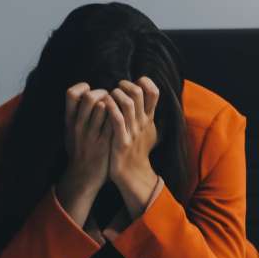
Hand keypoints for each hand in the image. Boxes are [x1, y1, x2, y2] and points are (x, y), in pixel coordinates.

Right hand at [57, 83, 111, 227]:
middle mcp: (79, 126)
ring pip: (104, 107)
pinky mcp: (105, 142)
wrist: (83, 177)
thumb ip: (75, 115)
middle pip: (90, 97)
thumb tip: (84, 95)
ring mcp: (92, 134)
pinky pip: (114, 121)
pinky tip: (122, 117)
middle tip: (108, 98)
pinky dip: (119, 115)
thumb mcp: (70, 132)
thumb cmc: (79, 151)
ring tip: (116, 107)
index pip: (71, 94)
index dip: (82, 87)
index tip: (90, 90)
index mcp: (69, 121)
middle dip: (102, 92)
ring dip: (113, 102)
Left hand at [104, 77, 160, 215]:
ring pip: (128, 104)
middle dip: (125, 85)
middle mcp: (142, 123)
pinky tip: (105, 105)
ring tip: (109, 96)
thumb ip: (148, 116)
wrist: (133, 175)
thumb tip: (148, 101)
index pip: (154, 92)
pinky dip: (111, 108)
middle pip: (139, 93)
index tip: (133, 82)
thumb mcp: (148, 132)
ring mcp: (132, 131)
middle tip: (116, 88)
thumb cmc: (137, 152)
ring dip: (116, 95)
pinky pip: (117, 120)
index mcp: (148, 119)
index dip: (144, 82)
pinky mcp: (122, 141)